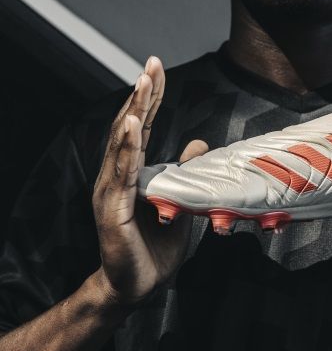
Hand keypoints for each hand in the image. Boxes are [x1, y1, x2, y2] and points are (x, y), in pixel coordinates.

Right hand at [92, 57, 207, 306]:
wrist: (139, 286)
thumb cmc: (157, 246)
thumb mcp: (181, 201)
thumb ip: (187, 173)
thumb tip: (199, 144)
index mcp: (134, 173)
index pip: (141, 128)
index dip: (150, 98)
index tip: (157, 69)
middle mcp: (118, 177)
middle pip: (128, 128)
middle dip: (141, 95)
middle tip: (151, 64)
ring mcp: (112, 193)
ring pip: (122, 145)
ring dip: (133, 112)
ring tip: (142, 84)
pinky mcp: (113, 211)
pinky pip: (122, 175)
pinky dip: (126, 148)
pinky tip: (130, 125)